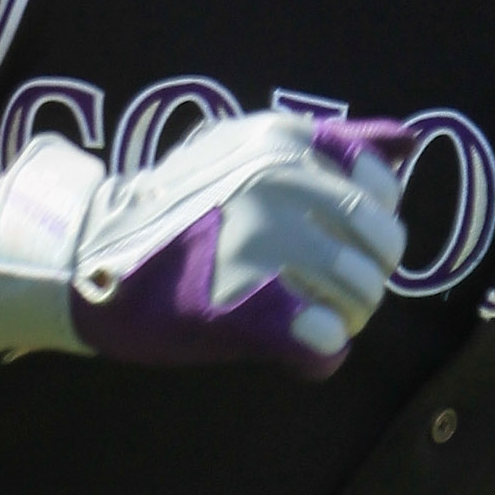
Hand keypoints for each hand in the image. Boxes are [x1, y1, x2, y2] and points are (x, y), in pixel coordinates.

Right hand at [65, 111, 412, 376]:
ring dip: (342, 320)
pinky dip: (319, 355)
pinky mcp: (241, 307)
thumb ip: (329, 144)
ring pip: (359, 297)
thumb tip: (409, 139)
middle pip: (380, 248)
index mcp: (282, 140)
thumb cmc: (177, 209)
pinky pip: (324, 342)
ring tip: (303, 321)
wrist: (85, 253)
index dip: (370, 231)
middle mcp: (278, 181)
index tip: (336, 245)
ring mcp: (259, 242)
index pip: (381, 192)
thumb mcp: (246, 147)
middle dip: (364, 280)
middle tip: (324, 295)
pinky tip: (297, 352)